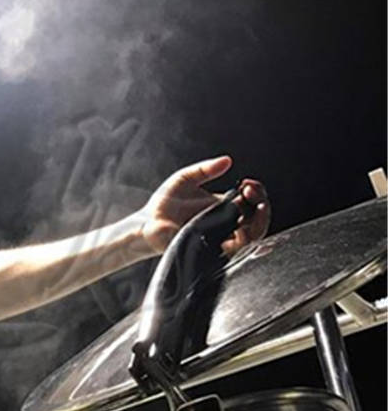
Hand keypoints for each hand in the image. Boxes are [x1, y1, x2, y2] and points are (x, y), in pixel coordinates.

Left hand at [140, 154, 269, 255]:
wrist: (148, 224)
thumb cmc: (164, 203)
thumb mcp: (185, 179)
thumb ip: (205, 169)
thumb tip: (227, 160)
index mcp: (223, 206)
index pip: (251, 201)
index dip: (256, 191)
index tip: (247, 184)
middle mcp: (226, 223)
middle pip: (259, 219)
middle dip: (262, 204)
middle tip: (251, 191)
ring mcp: (221, 238)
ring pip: (254, 236)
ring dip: (260, 219)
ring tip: (254, 204)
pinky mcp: (213, 250)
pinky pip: (237, 250)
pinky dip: (245, 237)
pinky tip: (241, 224)